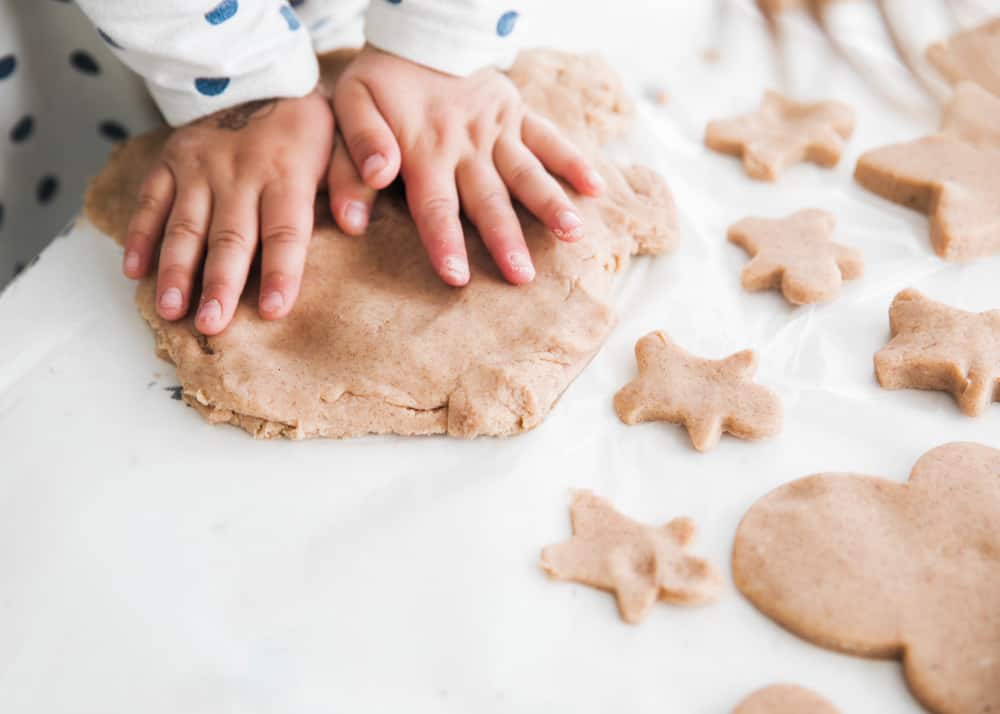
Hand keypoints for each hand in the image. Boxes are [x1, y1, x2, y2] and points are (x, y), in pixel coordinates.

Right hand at [121, 92, 332, 334]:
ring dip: (177, 271)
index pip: (285, 230)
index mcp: (286, 172)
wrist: (255, 72)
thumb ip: (350, 180)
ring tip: (171, 310)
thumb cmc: (305, 123)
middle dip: (220, 285)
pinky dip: (140, 236)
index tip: (275, 311)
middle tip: (212, 325)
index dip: (282, 272)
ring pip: (186, 225)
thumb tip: (356, 223)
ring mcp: (200, 167)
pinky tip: (135, 272)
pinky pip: (151, 201)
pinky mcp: (170, 161)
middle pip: (230, 237)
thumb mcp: (342, 140)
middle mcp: (240, 172)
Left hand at [328, 46, 604, 285]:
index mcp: (424, 148)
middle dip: (505, 240)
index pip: (435, 205)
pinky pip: (549, 138)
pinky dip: (574, 161)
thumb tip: (378, 180)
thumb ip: (360, 146)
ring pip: (526, 172)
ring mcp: (497, 129)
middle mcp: (466, 144)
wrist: (420, 30)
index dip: (445, 243)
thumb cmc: (381, 78)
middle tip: (522, 277)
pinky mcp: (518, 114)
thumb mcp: (351, 103)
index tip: (457, 278)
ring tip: (573, 234)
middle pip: (488, 199)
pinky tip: (595, 189)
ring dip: (550, 203)